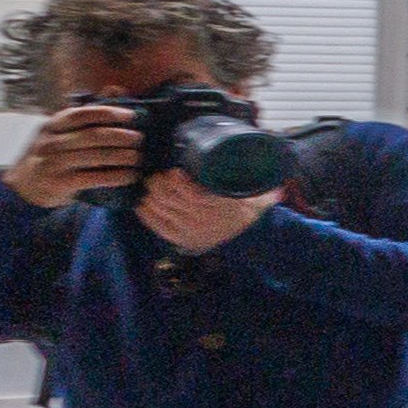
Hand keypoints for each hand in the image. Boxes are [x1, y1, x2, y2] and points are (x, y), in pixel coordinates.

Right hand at [3, 103, 141, 209]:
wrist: (24, 188)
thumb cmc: (49, 155)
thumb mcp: (57, 133)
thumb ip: (84, 116)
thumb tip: (115, 90)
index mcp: (52, 126)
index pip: (81, 114)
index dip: (107, 113)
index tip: (131, 115)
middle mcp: (52, 142)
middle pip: (92, 136)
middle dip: (120, 136)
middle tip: (139, 139)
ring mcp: (55, 163)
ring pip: (96, 157)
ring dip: (122, 156)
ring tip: (138, 157)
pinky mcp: (62, 183)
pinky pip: (95, 178)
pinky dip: (116, 176)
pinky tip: (130, 175)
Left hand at [128, 167, 267, 251]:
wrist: (246, 240)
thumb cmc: (246, 209)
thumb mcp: (255, 196)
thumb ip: (253, 180)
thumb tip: (264, 168)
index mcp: (219, 208)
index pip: (190, 194)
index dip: (177, 181)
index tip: (175, 171)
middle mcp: (202, 220)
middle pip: (169, 198)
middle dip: (158, 183)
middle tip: (159, 175)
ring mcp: (188, 230)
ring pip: (160, 208)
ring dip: (151, 194)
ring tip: (153, 186)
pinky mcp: (179, 238)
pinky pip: (155, 224)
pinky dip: (145, 212)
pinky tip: (143, 203)